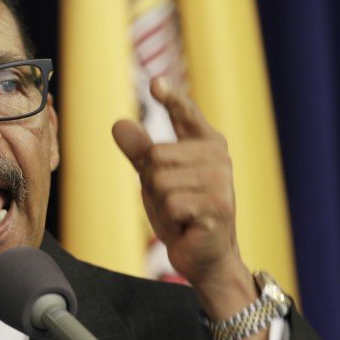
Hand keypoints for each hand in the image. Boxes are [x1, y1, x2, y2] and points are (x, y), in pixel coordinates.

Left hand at [113, 78, 262, 339]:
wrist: (205, 255)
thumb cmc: (182, 214)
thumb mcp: (154, 179)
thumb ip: (138, 152)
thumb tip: (119, 123)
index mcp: (206, 143)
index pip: (185, 113)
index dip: (171, 98)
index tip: (156, 83)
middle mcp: (217, 156)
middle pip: (155, 155)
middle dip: (153, 184)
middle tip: (173, 202)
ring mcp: (220, 180)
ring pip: (159, 180)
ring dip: (161, 204)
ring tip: (180, 214)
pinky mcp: (217, 205)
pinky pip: (170, 203)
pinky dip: (170, 220)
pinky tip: (187, 225)